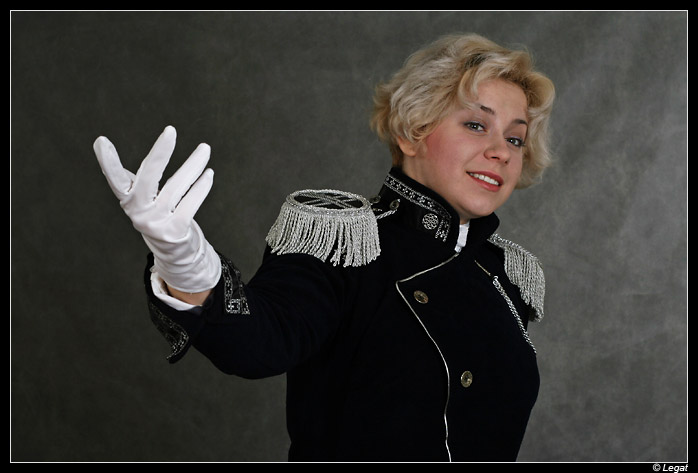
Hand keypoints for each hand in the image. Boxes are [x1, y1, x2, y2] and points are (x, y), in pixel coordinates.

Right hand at [94, 126, 220, 292]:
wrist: (173, 251)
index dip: (108, 161)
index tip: (101, 141)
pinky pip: (190, 203)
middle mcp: (139, 211)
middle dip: (160, 153)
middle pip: (148, 177)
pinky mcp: (174, 231)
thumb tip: (101, 145)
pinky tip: (208, 174)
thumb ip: (131, 175)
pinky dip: (201, 187)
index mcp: (128, 199)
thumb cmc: (157, 213)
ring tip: (205, 148)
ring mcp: (156, 222)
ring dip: (193, 165)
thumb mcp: (141, 196)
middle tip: (171, 130)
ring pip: (177, 187)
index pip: (115, 178)